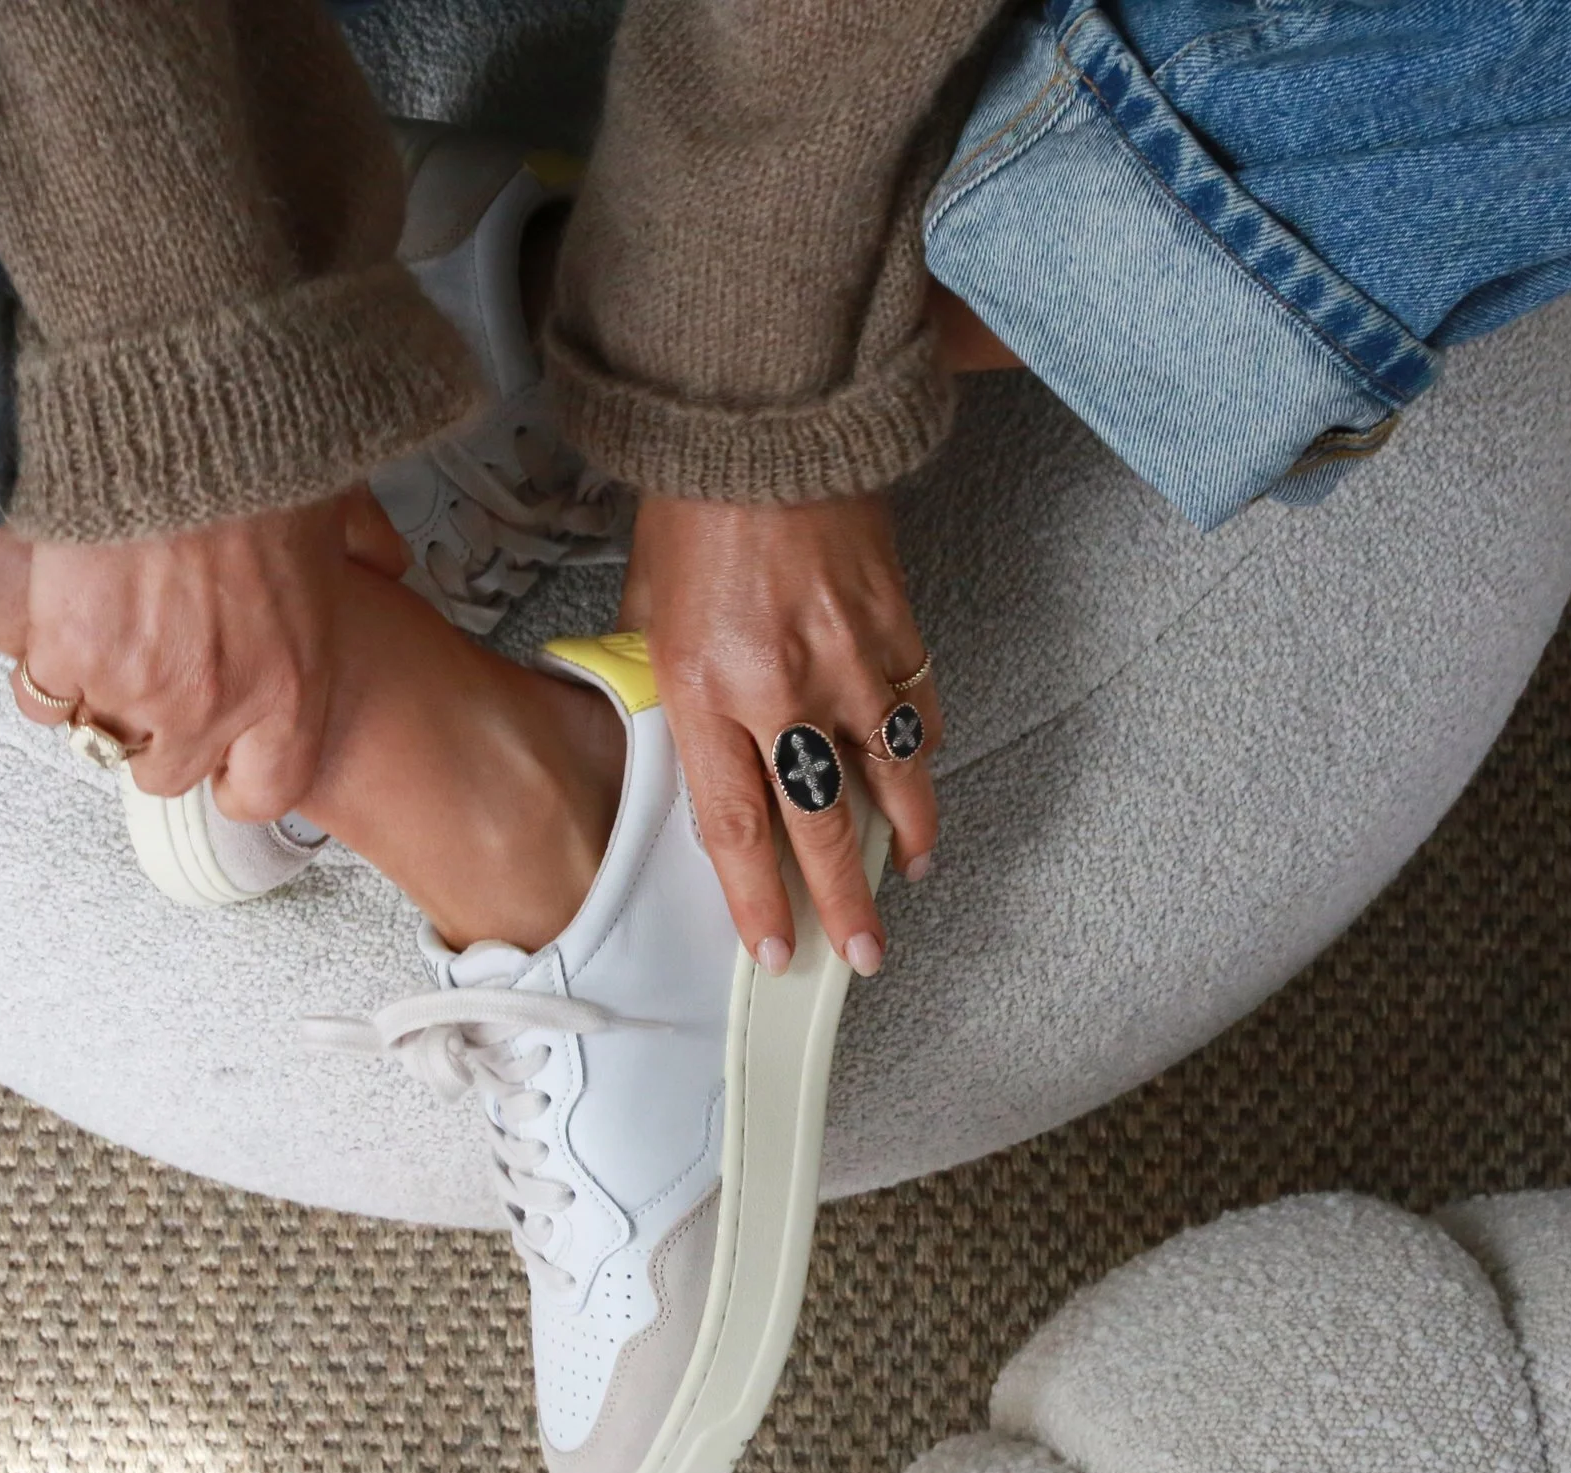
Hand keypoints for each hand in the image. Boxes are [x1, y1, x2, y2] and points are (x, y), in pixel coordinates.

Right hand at [12, 489, 406, 820]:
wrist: (179, 415)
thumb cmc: (261, 455)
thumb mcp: (344, 507)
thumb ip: (368, 550)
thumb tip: (386, 562)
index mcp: (293, 685)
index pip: (267, 790)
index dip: (237, 779)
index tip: (222, 762)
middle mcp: (216, 704)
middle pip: (169, 773)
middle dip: (161, 737)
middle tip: (155, 685)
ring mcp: (138, 686)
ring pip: (102, 738)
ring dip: (104, 701)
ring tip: (110, 646)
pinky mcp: (68, 653)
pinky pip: (43, 697)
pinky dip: (48, 670)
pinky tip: (64, 627)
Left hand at [622, 493, 940, 976]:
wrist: (768, 419)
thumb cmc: (695, 506)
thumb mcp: (648, 607)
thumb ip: (671, 687)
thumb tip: (689, 740)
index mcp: (705, 690)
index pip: (736, 829)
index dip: (759, 902)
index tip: (775, 951)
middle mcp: (782, 690)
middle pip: (822, 827)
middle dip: (843, 903)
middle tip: (862, 954)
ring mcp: (850, 661)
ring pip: (891, 779)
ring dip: (904, 837)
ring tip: (908, 874)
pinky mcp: (898, 627)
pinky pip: (918, 710)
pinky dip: (922, 751)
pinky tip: (920, 773)